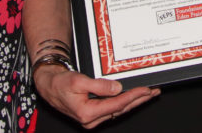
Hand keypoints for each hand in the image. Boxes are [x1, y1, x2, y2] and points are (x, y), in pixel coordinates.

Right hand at [35, 66, 157, 128]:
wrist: (49, 85)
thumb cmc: (59, 83)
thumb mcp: (78, 81)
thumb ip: (99, 86)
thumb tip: (117, 88)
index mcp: (87, 113)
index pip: (117, 104)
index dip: (133, 96)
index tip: (145, 89)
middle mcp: (91, 119)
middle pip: (121, 109)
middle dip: (139, 100)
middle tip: (153, 92)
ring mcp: (92, 118)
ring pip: (119, 110)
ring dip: (134, 102)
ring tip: (148, 94)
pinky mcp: (94, 113)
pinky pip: (113, 108)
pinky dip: (125, 102)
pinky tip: (133, 97)